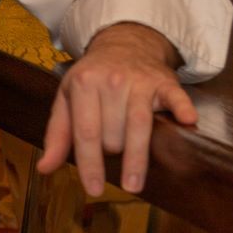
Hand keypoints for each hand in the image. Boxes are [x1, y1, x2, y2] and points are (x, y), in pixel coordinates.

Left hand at [35, 22, 195, 196]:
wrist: (124, 43)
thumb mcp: (67, 98)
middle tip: (112, 150)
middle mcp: (111, 81)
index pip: (86, 131)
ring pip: (138, 125)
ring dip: (137, 157)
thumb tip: (45, 168)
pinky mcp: (165, 82)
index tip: (93, 189)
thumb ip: (57, 134)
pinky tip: (187, 121)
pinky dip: (182, 108)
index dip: (89, 163)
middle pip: (112, 133)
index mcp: (83, 84)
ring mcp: (139, 81)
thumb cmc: (92, 77)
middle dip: (111, 151)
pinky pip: (176, 97)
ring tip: (134, 184)